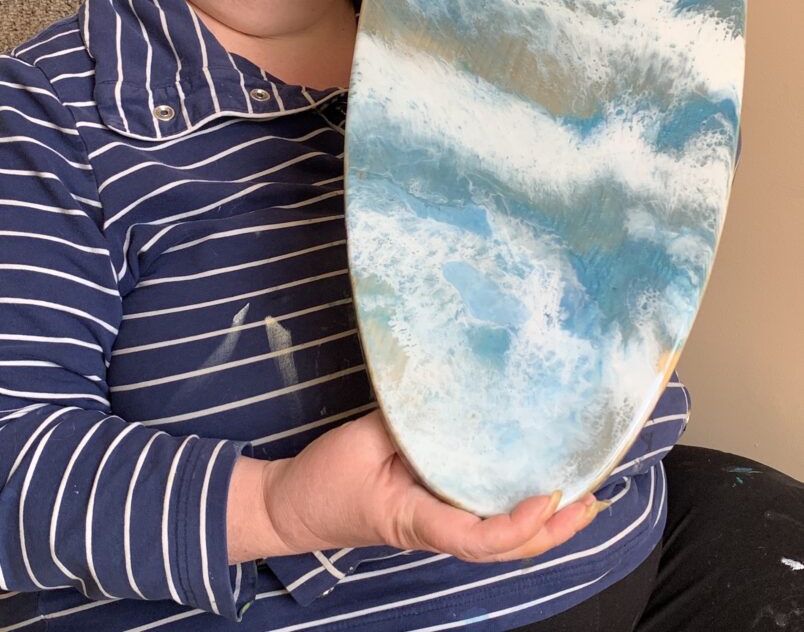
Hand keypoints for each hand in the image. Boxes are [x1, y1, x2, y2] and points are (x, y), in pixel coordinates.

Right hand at [260, 410, 604, 562]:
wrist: (293, 506)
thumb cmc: (325, 479)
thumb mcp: (360, 441)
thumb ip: (406, 422)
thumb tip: (453, 394)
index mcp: (417, 519)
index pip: (477, 538)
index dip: (517, 524)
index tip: (549, 496)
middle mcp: (436, 529)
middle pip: (505, 548)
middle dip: (554, 530)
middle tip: (594, 497)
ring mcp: (438, 524)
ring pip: (501, 539)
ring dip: (546, 524)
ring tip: (584, 496)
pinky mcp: (435, 510)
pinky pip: (485, 519)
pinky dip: (519, 511)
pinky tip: (540, 487)